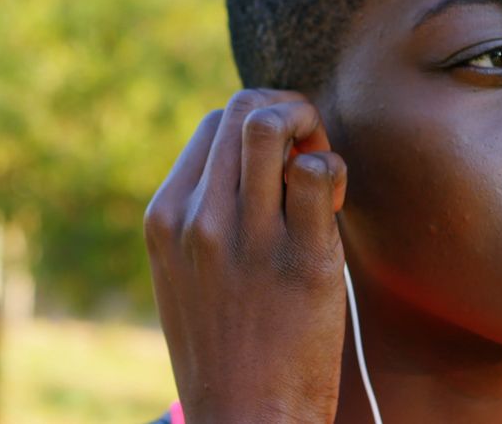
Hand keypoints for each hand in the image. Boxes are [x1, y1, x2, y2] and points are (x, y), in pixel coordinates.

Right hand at [144, 89, 347, 422]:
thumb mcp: (185, 274)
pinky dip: (334, 168)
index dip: (254, 127)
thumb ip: (203, 215)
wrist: (245, 419)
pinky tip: (337, 202)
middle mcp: (198, 219)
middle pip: (241, 108)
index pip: (212, 124)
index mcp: (165, 218)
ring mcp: (247, 238)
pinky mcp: (302, 260)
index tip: (276, 165)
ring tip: (321, 169)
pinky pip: (317, 173)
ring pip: (270, 123)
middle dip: (286, 112)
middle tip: (307, 154)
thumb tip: (253, 159)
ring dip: (308, 127)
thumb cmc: (225, 347)